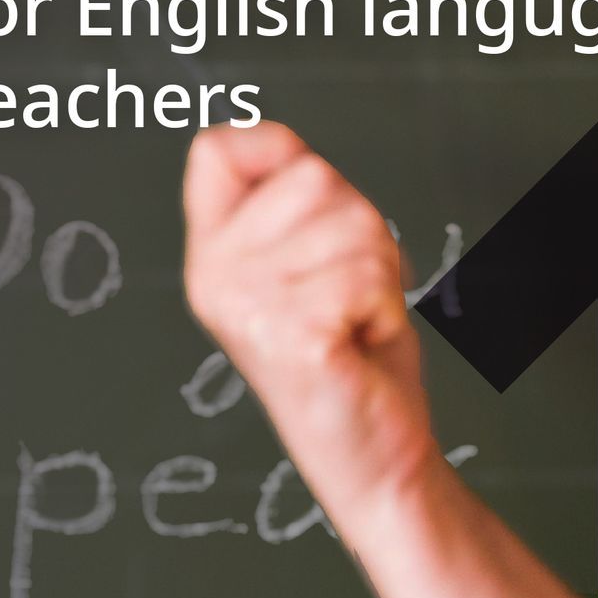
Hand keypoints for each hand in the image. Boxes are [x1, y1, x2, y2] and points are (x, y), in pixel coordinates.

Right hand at [183, 122, 439, 535]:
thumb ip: (289, 207)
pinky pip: (369, 275)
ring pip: (355, 226)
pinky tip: (361, 342)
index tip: (314, 208)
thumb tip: (279, 142)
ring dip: (380, 274)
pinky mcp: (291, 335)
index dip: (277, 151)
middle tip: (351, 294)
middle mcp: (214, 276)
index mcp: (210, 254)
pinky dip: (387, 308)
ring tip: (356, 322)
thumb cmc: (352, 357)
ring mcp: (247, 306)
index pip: (218, 149)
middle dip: (362, 230)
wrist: (372, 455)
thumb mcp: (309, 264)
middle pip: (314, 178)